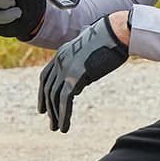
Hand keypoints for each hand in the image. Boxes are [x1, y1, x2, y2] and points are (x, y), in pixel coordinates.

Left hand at [37, 14, 128, 131]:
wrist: (117, 32)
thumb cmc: (109, 40)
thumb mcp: (90, 53)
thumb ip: (80, 67)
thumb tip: (78, 85)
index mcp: (62, 53)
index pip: (45, 76)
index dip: (43, 93)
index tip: (43, 108)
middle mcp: (60, 60)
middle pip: (48, 88)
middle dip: (49, 107)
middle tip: (51, 123)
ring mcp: (66, 68)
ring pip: (55, 97)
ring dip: (56, 115)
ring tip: (58, 128)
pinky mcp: (75, 76)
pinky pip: (65, 100)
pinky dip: (63, 115)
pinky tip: (65, 126)